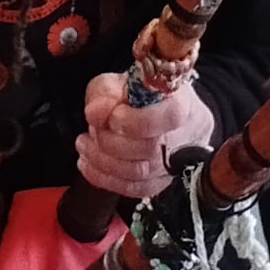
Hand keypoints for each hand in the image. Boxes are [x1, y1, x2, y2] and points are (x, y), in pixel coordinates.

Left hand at [75, 70, 215, 200]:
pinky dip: (105, 178)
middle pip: (151, 149)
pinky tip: (88, 164)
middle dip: (111, 141)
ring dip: (103, 160)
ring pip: (140, 173)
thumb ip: (105, 93)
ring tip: (84, 144)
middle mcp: (186, 137)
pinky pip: (134, 189)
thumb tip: (96, 112)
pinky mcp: (162, 182)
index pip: (169, 117)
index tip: (111, 117)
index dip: (135, 121)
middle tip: (92, 129)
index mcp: (183, 104)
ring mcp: (176, 163)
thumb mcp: (119, 81)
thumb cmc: (140, 94)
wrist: (156, 110)